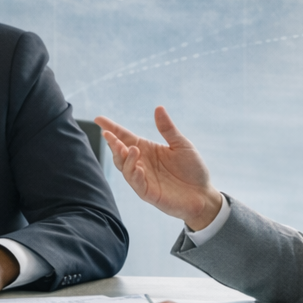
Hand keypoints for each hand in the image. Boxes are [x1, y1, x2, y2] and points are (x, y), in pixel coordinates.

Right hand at [94, 107, 223, 230]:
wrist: (204, 194)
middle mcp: (141, 163)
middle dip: (112, 143)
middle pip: (119, 152)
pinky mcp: (148, 193)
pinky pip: (136, 184)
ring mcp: (142, 178)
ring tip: (130, 148)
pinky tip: (138, 168)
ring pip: (124, 168)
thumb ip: (168, 129)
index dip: (111, 128)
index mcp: (146, 149)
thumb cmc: (192, 169)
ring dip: (124, 158)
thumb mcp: (181, 145)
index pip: (124, 137)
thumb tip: (158, 108)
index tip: (98, 119)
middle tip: (108, 135)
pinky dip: (134, 175)